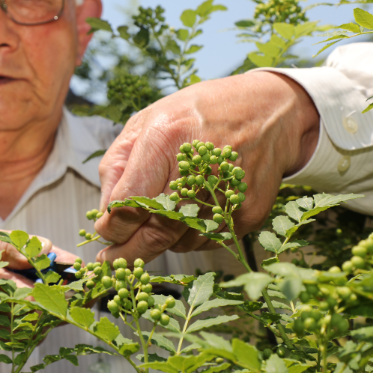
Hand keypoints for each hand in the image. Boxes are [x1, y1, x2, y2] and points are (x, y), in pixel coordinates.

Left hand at [94, 72, 318, 263]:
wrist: (268, 111)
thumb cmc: (197, 113)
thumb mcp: (145, 122)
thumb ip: (117, 166)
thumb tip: (105, 213)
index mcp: (165, 138)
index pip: (128, 202)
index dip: (111, 225)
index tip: (104, 231)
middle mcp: (197, 169)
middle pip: (154, 232)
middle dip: (127, 253)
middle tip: (110, 261)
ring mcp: (226, 195)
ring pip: (177, 243)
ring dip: (159, 240)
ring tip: (162, 213)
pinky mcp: (247, 213)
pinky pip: (204, 241)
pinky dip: (188, 235)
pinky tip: (190, 208)